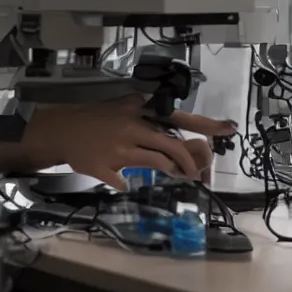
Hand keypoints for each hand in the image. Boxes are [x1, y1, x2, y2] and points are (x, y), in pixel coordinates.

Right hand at [22, 95, 235, 190]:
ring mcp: (118, 148)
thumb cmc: (101, 118)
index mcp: (140, 111)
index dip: (206, 124)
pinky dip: (129, 184)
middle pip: (172, 146)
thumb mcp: (128, 107)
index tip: (229, 128)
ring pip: (155, 162)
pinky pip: (124, 181)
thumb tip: (181, 129)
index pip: (180, 118)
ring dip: (169, 171)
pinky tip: (128, 183)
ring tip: (174, 173)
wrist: (62, 128)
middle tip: (196, 172)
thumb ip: (152, 117)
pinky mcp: (103, 167)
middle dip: (189, 161)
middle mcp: (132, 127)